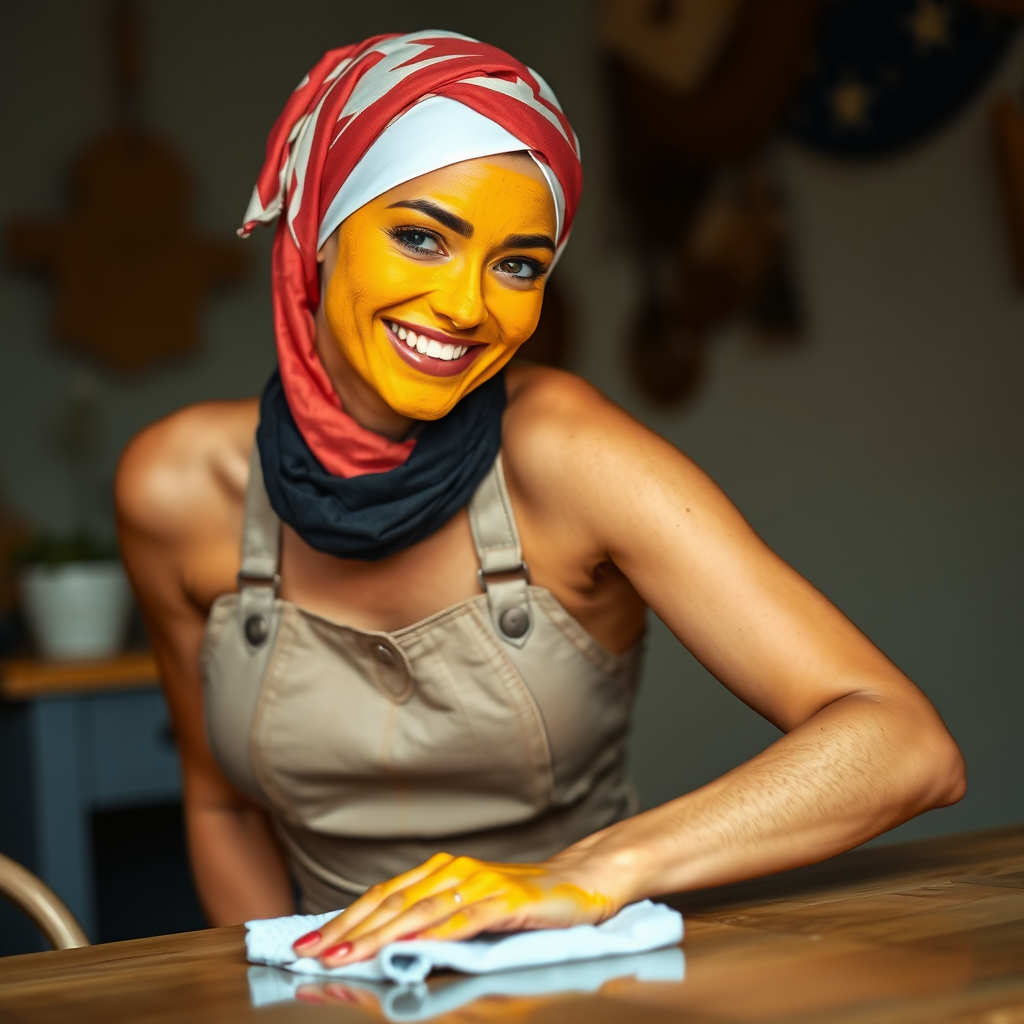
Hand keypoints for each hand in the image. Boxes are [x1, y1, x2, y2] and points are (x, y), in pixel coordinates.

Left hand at [291, 852, 617, 966]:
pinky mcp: (507, 902)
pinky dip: (435, 933)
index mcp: (440, 872)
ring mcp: (481, 885)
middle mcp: (455, 872)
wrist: (578, 882)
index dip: (342, 920)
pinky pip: (466, 919)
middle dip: (347, 932)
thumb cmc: (520, 900)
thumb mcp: (468, 905)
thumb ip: (429, 917)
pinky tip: (412, 946)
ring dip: (378, 936)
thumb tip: (378, 940)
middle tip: (310, 954)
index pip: (381, 897)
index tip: (306, 944)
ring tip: (346, 956)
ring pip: (420, 912)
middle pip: (391, 903)